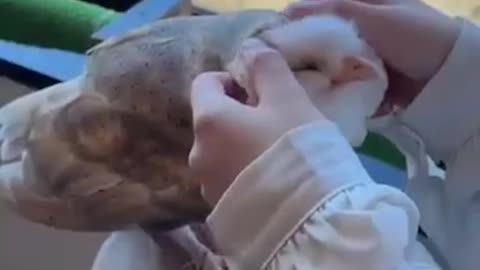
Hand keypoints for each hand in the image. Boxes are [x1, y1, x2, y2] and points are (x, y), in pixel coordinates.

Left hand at [188, 41, 326, 205]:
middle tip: (275, 122)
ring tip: (276, 154)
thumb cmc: (296, 149)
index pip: (204, 82)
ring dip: (241, 144)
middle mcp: (197, 154)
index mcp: (209, 121)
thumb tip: (251, 52)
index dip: (232, 79)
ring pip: (220, 150)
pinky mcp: (220, 209)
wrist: (307, 219)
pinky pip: (228, 178)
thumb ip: (266, 68)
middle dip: (239, 114)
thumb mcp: (288, 98)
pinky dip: (244, 172)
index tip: (261, 91)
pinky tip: (272, 179)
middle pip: (213, 119)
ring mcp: (206, 186)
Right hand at [285, 0, 460, 112]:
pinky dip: (331, 88)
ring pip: (328, 62)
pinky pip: (341, 81)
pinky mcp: (365, 79)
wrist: (448, 76)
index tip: (274, 36)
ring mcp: (362, 55)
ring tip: (291, 82)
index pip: (318, 9)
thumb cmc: (414, 36)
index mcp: (361, 6)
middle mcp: (358, 29)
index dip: (296, 20)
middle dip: (302, 51)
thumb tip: (288, 9)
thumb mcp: (374, 15)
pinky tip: (313, 94)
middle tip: (279, 64)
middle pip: (320, 39)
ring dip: (314, 72)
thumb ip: (333, 10)